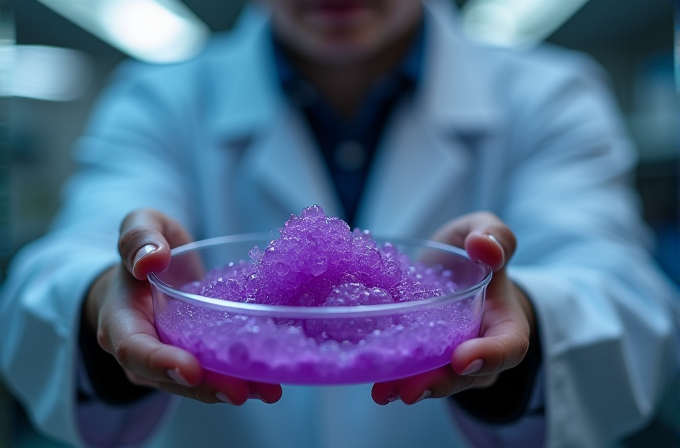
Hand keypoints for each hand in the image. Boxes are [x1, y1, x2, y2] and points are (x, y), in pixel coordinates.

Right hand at [83, 208, 282, 404]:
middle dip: (204, 387)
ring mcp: (167, 360)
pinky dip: (240, 379)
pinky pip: (212, 373)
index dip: (160, 362)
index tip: (190, 370)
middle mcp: (142, 349)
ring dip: (230, 389)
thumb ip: (139, 237)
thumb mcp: (141, 225)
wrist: (150, 268)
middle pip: (169, 377)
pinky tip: (269, 381)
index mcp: (121, 320)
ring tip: (267, 390)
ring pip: (195, 383)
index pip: (133, 348)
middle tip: (239, 392)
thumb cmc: (145, 247)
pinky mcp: (194, 358)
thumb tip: (151, 259)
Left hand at [371, 212, 535, 404]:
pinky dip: (394, 377)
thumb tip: (483, 246)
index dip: (489, 356)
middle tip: (410, 390)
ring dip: (410, 386)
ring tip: (383, 392)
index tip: (462, 358)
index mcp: (505, 321)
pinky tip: (373, 381)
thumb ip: (495, 236)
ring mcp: (452, 358)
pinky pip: (414, 371)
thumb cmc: (473, 250)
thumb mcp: (486, 231)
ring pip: (437, 379)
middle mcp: (481, 347)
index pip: (509, 346)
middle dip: (438, 383)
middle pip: (466, 374)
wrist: (453, 268)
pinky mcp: (425, 357)